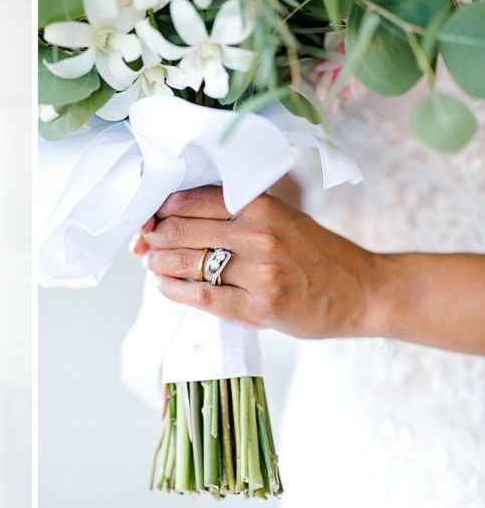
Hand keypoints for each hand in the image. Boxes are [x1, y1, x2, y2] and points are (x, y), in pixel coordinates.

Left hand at [133, 179, 380, 338]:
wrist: (361, 291)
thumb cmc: (313, 252)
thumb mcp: (279, 216)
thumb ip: (231, 213)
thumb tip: (167, 217)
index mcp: (260, 204)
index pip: (187, 199)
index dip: (157, 210)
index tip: (149, 219)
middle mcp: (259, 234)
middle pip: (178, 230)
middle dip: (151, 238)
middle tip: (144, 244)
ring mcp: (259, 272)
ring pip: (184, 263)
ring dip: (157, 265)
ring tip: (153, 265)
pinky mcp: (259, 307)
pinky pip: (199, 296)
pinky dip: (173, 291)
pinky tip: (166, 287)